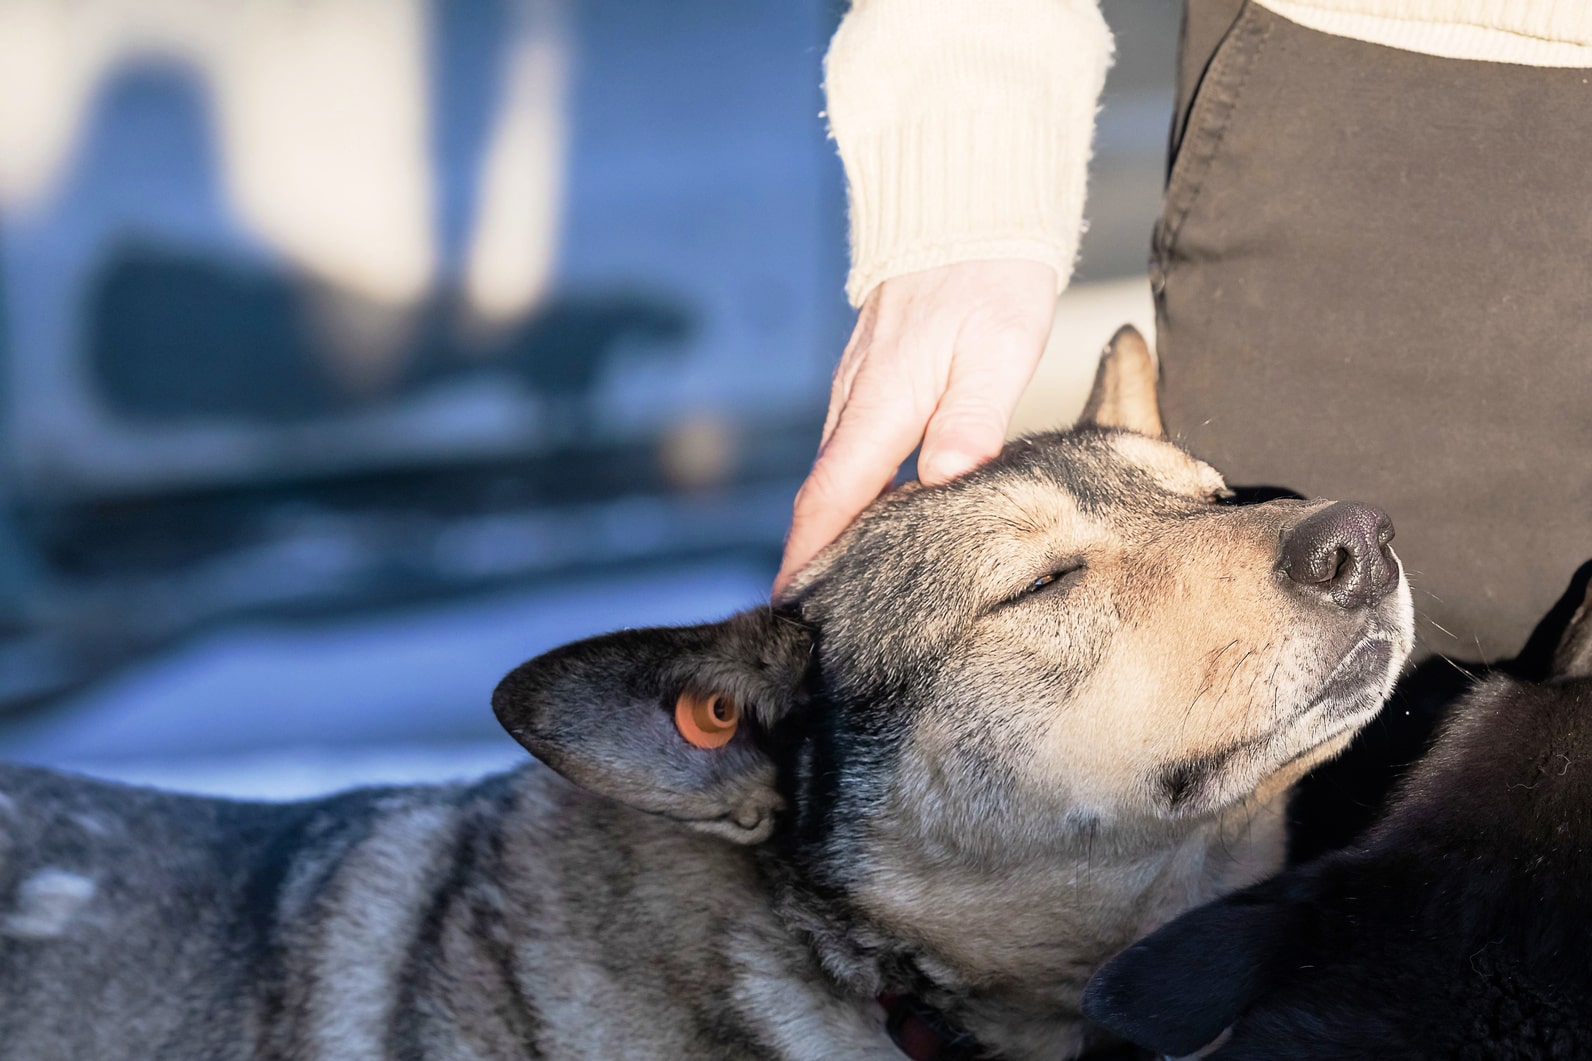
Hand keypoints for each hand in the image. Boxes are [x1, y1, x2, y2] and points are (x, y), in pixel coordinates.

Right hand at [774, 259, 1056, 595]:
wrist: (969, 207)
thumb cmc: (990, 277)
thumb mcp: (995, 351)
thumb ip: (968, 423)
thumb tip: (941, 488)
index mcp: (882, 404)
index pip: (832, 497)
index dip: (809, 556)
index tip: (792, 606)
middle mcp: (858, 400)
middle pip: (826, 494)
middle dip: (816, 556)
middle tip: (821, 621)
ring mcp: (862, 387)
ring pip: (840, 471)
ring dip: (836, 526)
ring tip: (851, 585)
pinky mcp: (877, 376)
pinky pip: (856, 447)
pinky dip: (857, 490)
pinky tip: (883, 512)